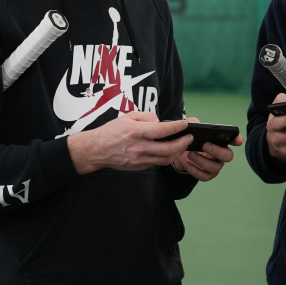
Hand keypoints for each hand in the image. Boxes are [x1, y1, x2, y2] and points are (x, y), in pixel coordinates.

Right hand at [67, 111, 192, 174]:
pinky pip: (157, 163)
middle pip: (167, 149)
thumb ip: (146, 117)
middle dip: (182, 143)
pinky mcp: (138, 167)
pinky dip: (166, 157)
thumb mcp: (127, 117)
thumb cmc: (111, 131)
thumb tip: (161, 122)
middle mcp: (138, 147)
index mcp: (135, 132)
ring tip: (183, 144)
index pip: (160, 130)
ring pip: (165, 159)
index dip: (176, 128)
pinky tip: (171, 150)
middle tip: (190, 137)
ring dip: (178, 152)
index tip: (185, 124)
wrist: (96, 150)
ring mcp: (138, 160)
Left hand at [173, 119, 243, 181]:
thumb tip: (196, 124)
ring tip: (191, 154)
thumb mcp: (191, 129)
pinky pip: (205, 176)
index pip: (234, 140)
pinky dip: (196, 171)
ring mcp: (215, 165)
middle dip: (217, 151)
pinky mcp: (207, 174)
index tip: (238, 140)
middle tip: (204, 145)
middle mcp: (221, 154)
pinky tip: (187, 164)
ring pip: (216, 167)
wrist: (181, 153)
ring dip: (202, 161)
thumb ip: (193, 122)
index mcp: (221, 141)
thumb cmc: (190, 139)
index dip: (238, 140)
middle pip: (228, 156)